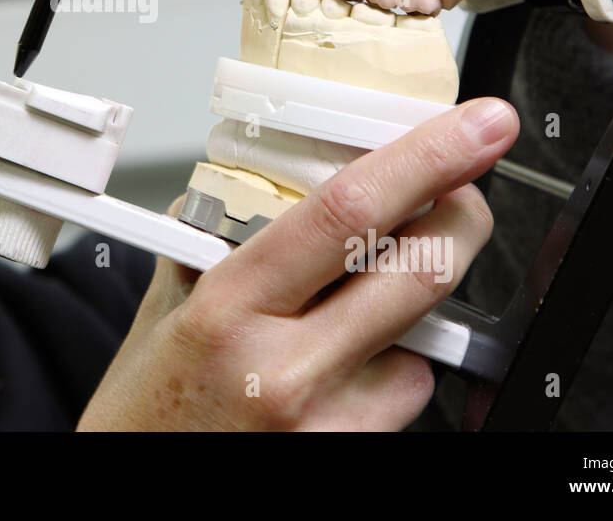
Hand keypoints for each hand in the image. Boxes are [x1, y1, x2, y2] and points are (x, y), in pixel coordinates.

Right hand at [77, 98, 518, 429]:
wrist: (136, 495)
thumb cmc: (147, 411)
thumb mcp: (167, 308)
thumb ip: (217, 239)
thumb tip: (269, 174)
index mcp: (230, 306)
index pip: (347, 212)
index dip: (426, 159)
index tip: (477, 127)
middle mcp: (285, 366)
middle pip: (421, 270)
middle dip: (465, 216)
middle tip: (465, 192)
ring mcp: (326, 423)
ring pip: (426, 340)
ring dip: (416, 309)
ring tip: (353, 315)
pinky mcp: (350, 456)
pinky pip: (407, 396)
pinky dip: (394, 369)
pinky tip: (343, 374)